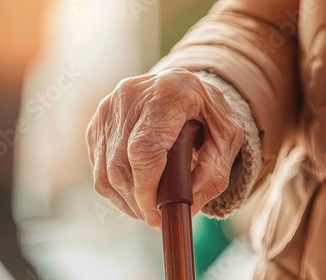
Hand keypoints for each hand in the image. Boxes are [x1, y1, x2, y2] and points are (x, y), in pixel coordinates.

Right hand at [86, 68, 242, 227]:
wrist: (182, 85)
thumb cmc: (207, 110)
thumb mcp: (227, 136)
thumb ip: (214, 170)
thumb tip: (188, 205)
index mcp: (168, 92)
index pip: (144, 148)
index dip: (147, 188)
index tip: (157, 214)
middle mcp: (131, 95)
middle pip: (121, 164)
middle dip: (137, 201)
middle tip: (155, 219)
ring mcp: (109, 108)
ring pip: (106, 170)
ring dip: (125, 199)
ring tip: (147, 209)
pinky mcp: (97, 122)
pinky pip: (99, 167)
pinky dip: (115, 189)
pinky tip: (134, 194)